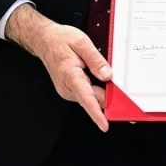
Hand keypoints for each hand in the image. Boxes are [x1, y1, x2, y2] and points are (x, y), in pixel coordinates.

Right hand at [6, 6, 110, 130]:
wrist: (45, 40)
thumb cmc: (60, 40)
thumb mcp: (81, 43)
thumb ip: (96, 60)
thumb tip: (107, 75)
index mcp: (70, 75)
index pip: (85, 98)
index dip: (96, 114)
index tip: (104, 125)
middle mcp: (67, 87)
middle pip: (92, 99)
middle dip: (107, 97)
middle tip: (120, 87)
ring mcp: (68, 89)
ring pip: (91, 97)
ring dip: (101, 91)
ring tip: (102, 72)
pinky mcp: (70, 89)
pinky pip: (87, 93)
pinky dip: (95, 89)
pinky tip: (96, 75)